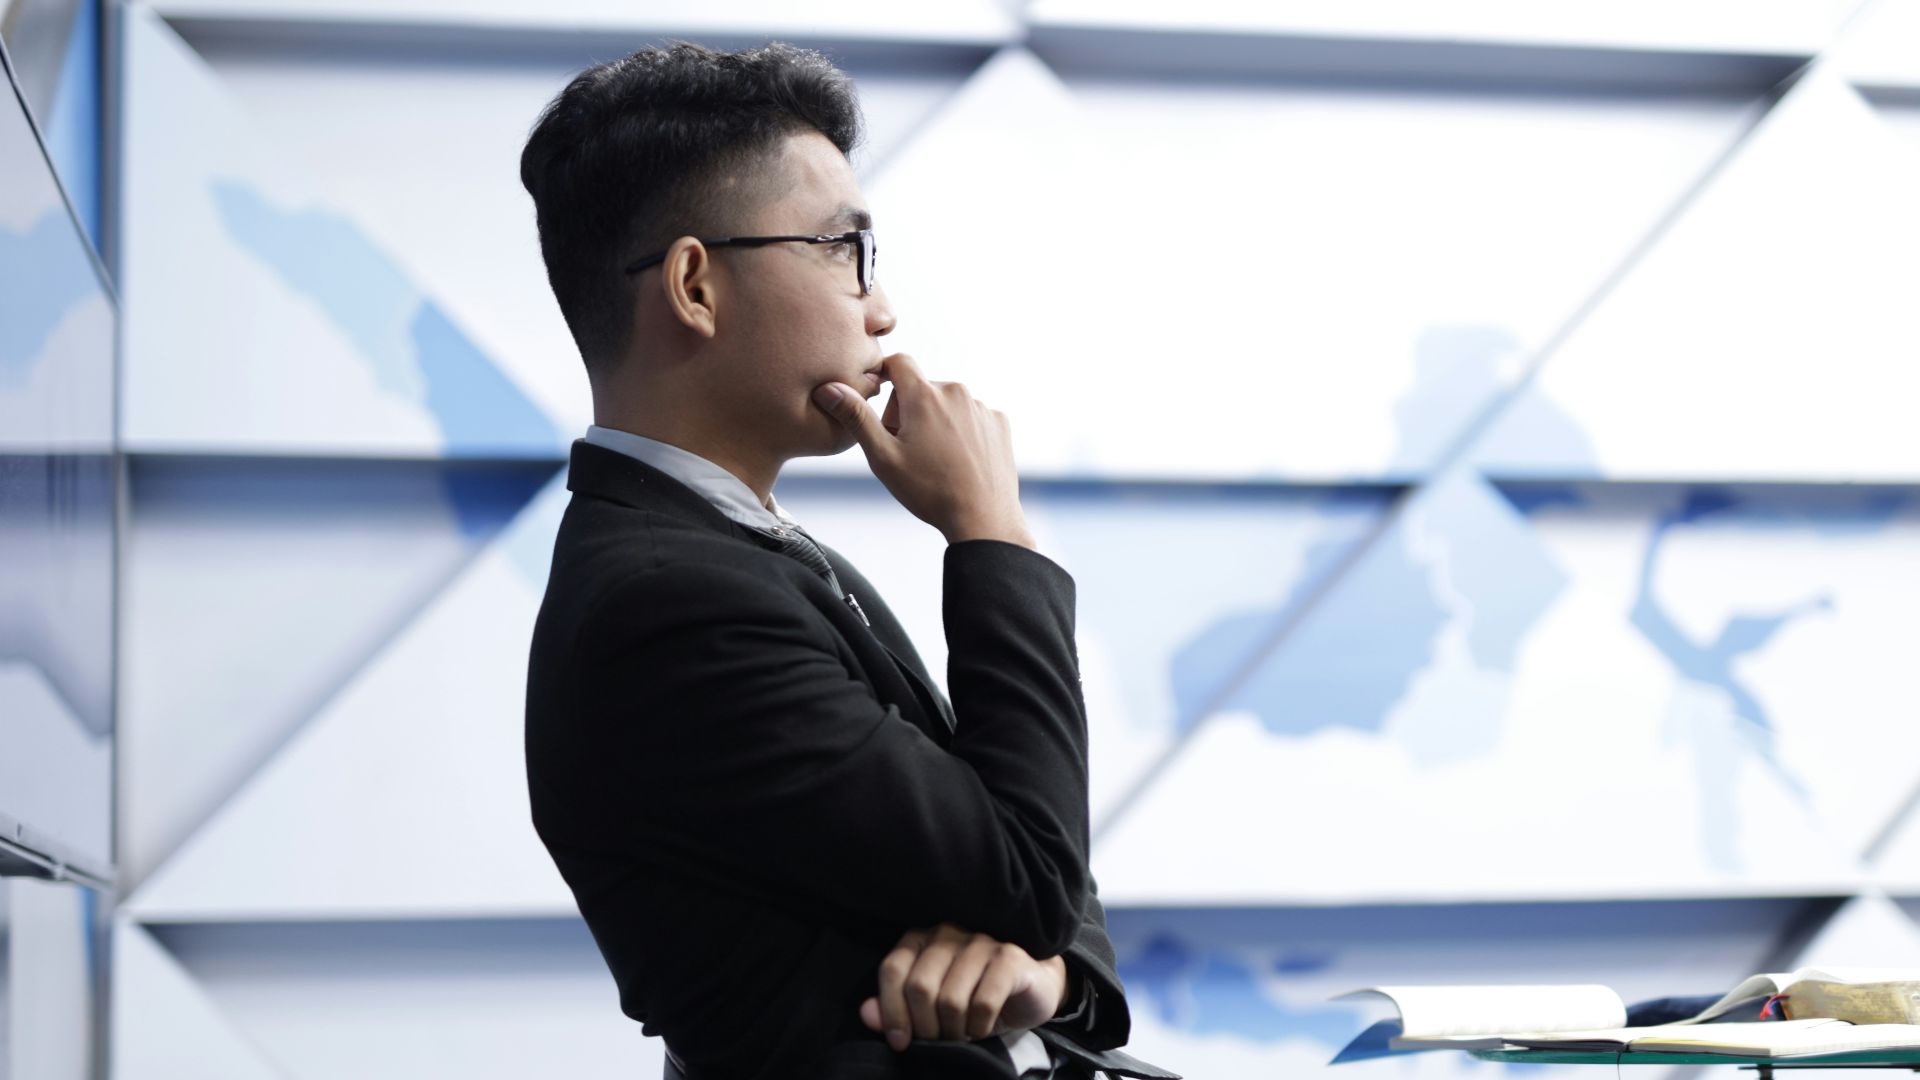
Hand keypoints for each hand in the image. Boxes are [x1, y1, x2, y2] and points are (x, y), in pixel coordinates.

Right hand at [811, 354, 1034, 548]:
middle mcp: (956, 392)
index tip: (880, 403)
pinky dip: (962, 432)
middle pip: (921, 388)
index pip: (898, 362)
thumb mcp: (883, 457)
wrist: (982, 519)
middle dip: (908, 411)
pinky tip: (959, 461)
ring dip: (935, 422)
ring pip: (946, 404)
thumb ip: (856, 417)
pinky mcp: (998, 423)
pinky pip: (971, 417)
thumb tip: (829, 388)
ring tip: (935, 460)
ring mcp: (980, 407)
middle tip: (906, 450)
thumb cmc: (929, 491)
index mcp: (924, 395)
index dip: (884, 377)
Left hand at [858, 923, 1068, 1049]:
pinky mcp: (1008, 956)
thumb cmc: (973, 997)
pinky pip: (983, 1003)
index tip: (900, 1042)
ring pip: (951, 999)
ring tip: (962, 1036)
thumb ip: (896, 1009)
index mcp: (921, 939)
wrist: (1031, 989)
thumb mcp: (931, 1009)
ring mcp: (980, 941)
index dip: (891, 1011)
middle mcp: (948, 932)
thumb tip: (865, 1013)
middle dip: (926, 1027)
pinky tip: (982, 1029)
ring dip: (954, 1031)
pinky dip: (979, 1027)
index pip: (893, 970)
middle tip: (939, 1041)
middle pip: (920, 987)